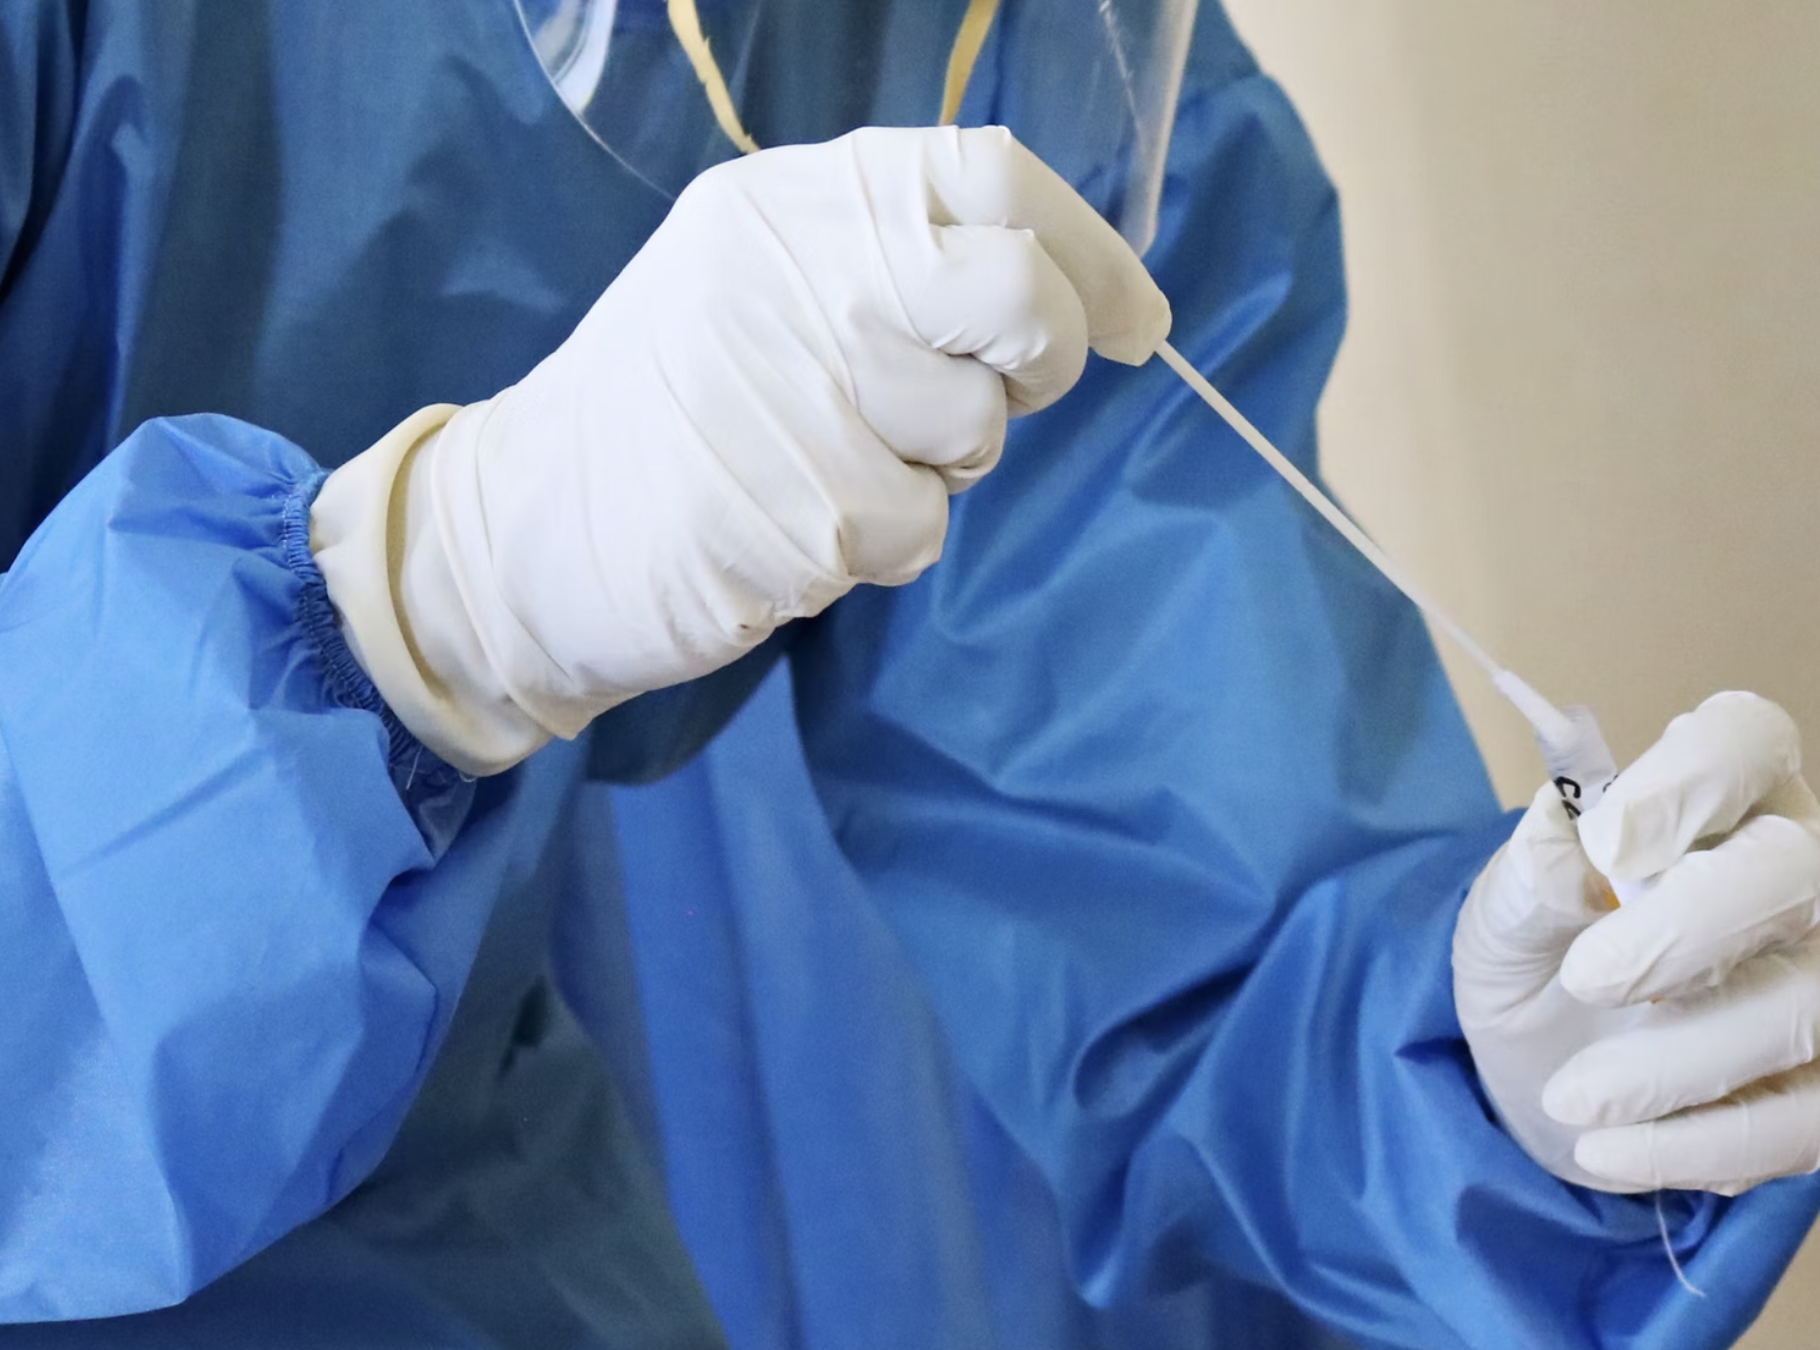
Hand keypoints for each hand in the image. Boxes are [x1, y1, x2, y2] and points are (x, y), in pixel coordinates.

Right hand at [313, 126, 1168, 773]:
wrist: (523, 529)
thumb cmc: (675, 410)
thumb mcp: (763, 285)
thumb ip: (895, 266)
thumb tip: (1069, 298)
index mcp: (794, 201)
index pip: (993, 174)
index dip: (1092, 252)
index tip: (1133, 322)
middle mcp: (797, 271)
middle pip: (1014, 292)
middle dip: (1043, 357)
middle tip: (1006, 397)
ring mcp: (792, 386)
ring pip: (974, 429)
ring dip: (935, 469)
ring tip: (833, 463)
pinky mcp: (793, 505)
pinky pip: (917, 527)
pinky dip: (881, 543)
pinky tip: (798, 526)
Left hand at [1452, 692, 1819, 1194]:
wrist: (1541, 1065)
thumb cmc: (1541, 947)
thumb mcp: (1502, 906)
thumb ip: (1532, 869)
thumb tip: (1572, 844)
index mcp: (1718, 794)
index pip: (1748, 738)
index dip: (1696, 777)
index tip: (1613, 841)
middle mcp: (1790, 874)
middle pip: (1793, 872)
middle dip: (1686, 930)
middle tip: (1586, 980)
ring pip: (1796, 1010)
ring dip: (1669, 1065)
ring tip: (1570, 1099)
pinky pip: (1803, 1124)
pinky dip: (1699, 1149)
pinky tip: (1609, 1152)